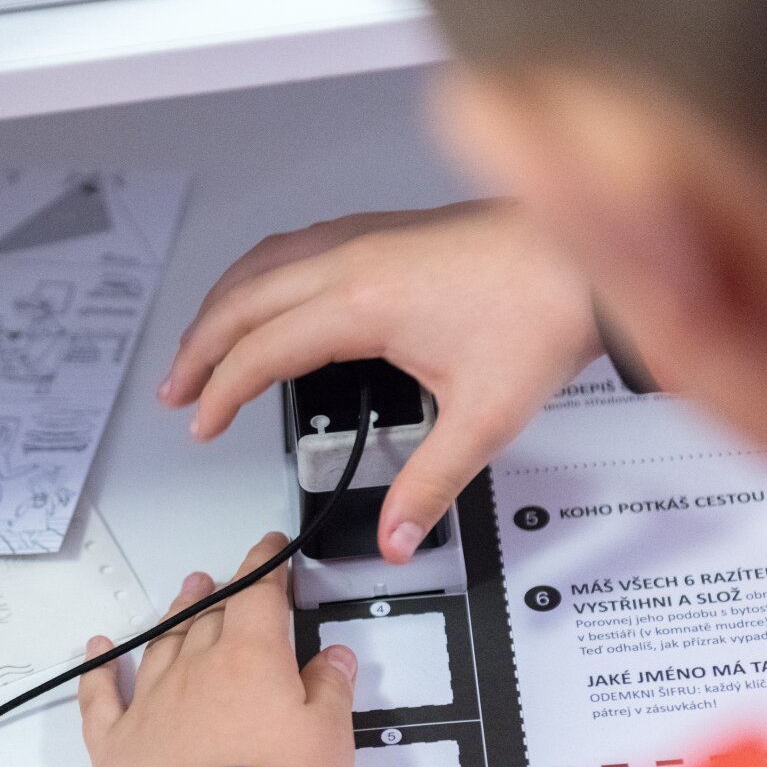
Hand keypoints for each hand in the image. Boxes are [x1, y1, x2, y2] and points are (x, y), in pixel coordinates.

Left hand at [77, 533, 358, 766]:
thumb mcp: (330, 738)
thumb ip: (329, 690)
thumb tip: (332, 657)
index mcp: (249, 657)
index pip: (258, 596)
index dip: (266, 568)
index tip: (270, 549)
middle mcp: (193, 669)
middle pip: (207, 618)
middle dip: (220, 593)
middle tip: (224, 579)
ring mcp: (148, 704)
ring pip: (160, 645)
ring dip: (172, 616)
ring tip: (185, 593)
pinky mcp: (114, 745)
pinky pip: (100, 696)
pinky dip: (98, 669)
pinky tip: (97, 649)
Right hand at [161, 200, 600, 562]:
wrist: (592, 253)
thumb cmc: (543, 310)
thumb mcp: (484, 415)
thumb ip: (431, 482)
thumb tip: (399, 536)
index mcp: (362, 301)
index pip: (261, 350)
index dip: (220, 392)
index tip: (201, 424)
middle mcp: (352, 259)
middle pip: (242, 300)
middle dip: (198, 348)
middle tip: (175, 390)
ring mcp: (365, 237)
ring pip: (262, 264)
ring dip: (221, 305)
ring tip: (200, 343)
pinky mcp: (383, 231)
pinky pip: (294, 245)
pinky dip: (258, 275)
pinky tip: (264, 292)